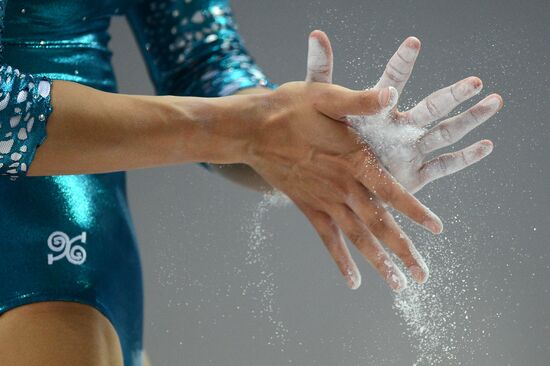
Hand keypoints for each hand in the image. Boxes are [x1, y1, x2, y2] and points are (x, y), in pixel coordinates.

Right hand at [242, 36, 443, 291]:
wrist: (252, 130)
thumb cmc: (289, 109)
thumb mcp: (326, 96)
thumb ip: (360, 101)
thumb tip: (391, 93)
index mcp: (353, 161)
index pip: (392, 191)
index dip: (415, 211)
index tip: (436, 230)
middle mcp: (343, 187)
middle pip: (379, 225)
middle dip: (403, 251)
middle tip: (422, 276)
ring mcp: (325, 201)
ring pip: (357, 238)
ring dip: (378, 263)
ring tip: (398, 286)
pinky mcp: (308, 208)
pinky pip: (327, 240)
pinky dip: (340, 260)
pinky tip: (353, 281)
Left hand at [307, 34, 502, 193]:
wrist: (335, 181)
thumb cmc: (329, 141)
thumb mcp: (322, 104)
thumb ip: (321, 71)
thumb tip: (316, 33)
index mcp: (379, 110)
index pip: (393, 81)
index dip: (402, 63)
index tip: (412, 43)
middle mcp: (400, 127)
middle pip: (431, 107)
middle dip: (453, 95)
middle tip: (475, 81)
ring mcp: (410, 150)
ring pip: (446, 133)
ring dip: (470, 119)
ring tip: (494, 101)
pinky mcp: (414, 174)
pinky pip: (443, 165)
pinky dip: (465, 158)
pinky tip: (486, 145)